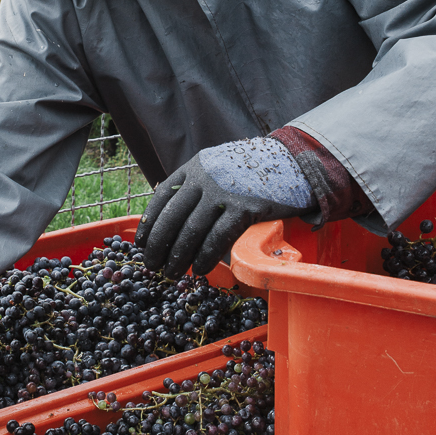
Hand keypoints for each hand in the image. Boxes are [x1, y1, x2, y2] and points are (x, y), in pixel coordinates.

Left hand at [135, 135, 313, 278]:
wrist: (294, 162)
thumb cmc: (254, 172)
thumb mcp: (219, 168)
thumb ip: (198, 187)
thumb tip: (175, 222)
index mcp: (194, 167)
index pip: (161, 196)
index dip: (149, 223)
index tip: (141, 244)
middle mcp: (205, 177)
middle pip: (172, 216)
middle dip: (159, 245)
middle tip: (153, 266)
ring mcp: (224, 191)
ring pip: (192, 230)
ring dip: (179, 256)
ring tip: (173, 273)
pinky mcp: (245, 207)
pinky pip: (218, 238)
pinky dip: (206, 257)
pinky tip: (200, 269)